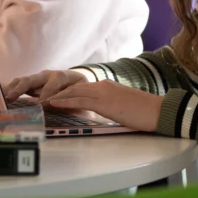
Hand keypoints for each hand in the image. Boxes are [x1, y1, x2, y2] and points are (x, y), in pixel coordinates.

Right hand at [4, 70, 86, 102]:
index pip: (52, 85)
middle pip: (32, 79)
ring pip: (22, 81)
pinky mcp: (31, 83)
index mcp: (61, 76)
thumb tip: (61, 105)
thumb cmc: (79, 88)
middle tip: (11, 97)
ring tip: (2, 97)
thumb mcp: (81, 92)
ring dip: (12, 88)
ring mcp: (37, 78)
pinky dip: (9, 89)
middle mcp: (46, 75)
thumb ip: (72, 98)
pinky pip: (18, 84)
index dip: (46, 94)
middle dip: (21, 88)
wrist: (76, 79)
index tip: (40, 105)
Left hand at [48, 80, 162, 132]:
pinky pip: (79, 100)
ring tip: (41, 101)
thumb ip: (108, 105)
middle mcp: (102, 85)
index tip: (52, 96)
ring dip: (56, 97)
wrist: (157, 110)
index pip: (81, 87)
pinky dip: (64, 101)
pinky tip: (54, 104)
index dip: (65, 92)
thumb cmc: (143, 111)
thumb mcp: (121, 105)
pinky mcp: (104, 103)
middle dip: (56, 92)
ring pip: (73, 92)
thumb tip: (99, 111)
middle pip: (73, 87)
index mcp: (107, 86)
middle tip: (40, 97)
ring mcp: (103, 93)